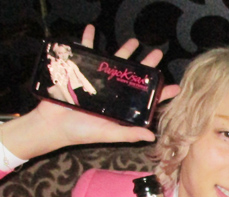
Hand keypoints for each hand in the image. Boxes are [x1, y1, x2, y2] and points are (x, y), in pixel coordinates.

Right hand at [0, 25, 180, 158]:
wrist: (52, 125)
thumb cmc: (81, 132)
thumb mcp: (108, 134)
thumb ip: (128, 134)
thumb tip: (152, 136)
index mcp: (121, 108)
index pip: (145, 99)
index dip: (160, 93)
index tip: (176, 87)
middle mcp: (112, 93)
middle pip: (132, 76)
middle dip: (145, 65)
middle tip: (157, 54)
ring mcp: (97, 81)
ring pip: (114, 63)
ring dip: (123, 51)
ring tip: (135, 41)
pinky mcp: (81, 72)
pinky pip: (85, 53)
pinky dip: (86, 40)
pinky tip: (91, 29)